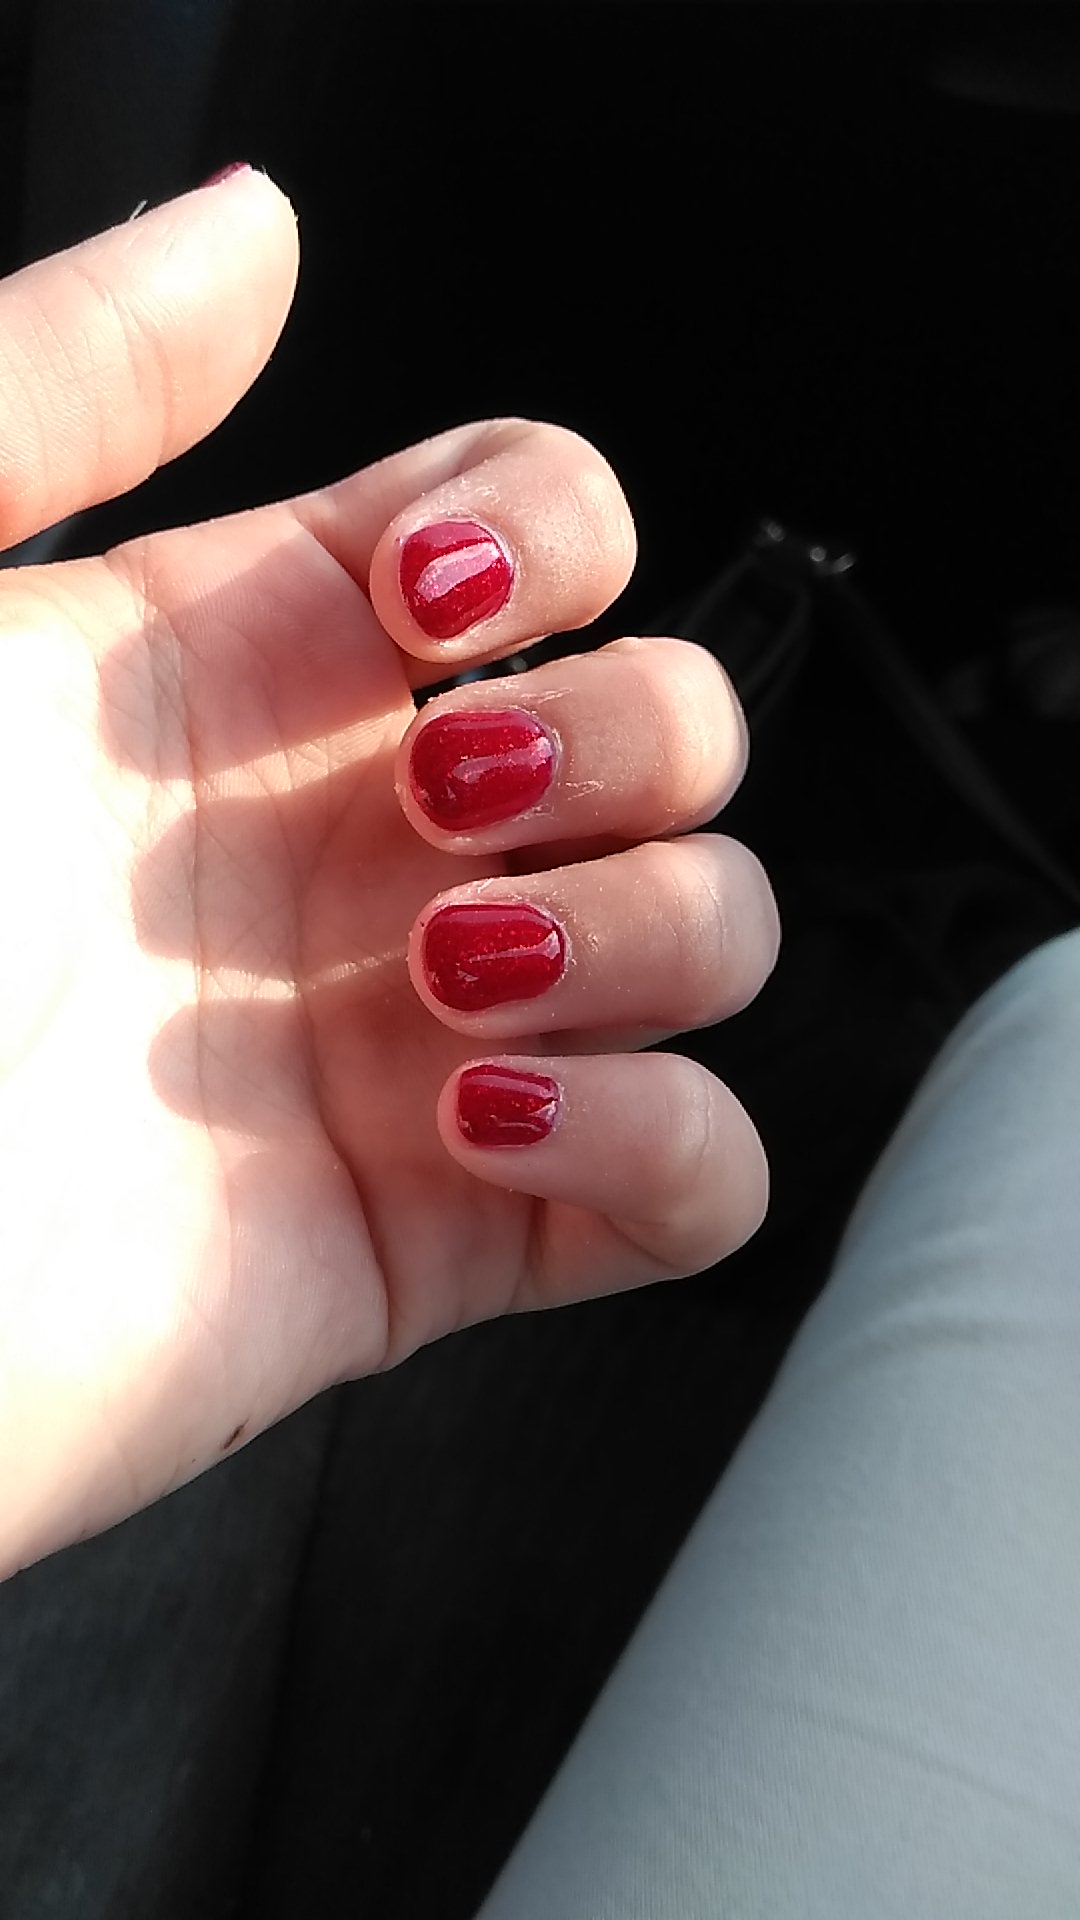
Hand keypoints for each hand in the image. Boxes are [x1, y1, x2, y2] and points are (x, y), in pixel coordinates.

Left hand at [0, 170, 777, 1575]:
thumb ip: (62, 376)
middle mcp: (359, 845)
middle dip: (621, 737)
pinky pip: (689, 1179)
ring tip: (446, 981)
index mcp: (252, 675)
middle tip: (444, 802)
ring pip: (708, 934)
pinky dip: (665, 1137)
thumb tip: (256, 233)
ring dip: (645, 931)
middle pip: (668, 728)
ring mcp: (416, 1038)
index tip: (431, 604)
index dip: (549, 533)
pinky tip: (496, 1117)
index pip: (537, 534)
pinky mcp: (438, 1230)